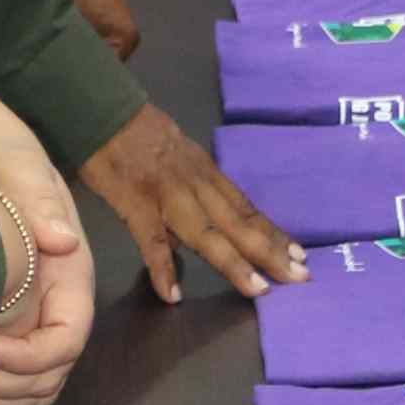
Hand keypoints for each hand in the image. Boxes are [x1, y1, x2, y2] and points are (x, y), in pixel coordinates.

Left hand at [0, 93, 95, 404]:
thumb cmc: (3, 162)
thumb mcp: (20, 172)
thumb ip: (40, 203)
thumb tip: (62, 238)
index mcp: (71, 280)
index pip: (68, 341)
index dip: (28, 359)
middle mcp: (55, 312)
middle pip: (47, 379)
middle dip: (0, 386)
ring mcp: (29, 328)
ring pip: (24, 394)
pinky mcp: (1, 336)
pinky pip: (0, 389)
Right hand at [78, 103, 308, 302]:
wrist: (103, 111)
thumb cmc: (138, 136)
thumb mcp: (178, 158)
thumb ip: (191, 194)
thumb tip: (193, 237)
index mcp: (206, 175)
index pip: (247, 208)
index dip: (273, 233)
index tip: (301, 254)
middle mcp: (196, 185)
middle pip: (238, 222)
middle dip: (270, 251)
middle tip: (300, 277)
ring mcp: (167, 195)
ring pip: (206, 232)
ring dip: (233, 262)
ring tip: (258, 290)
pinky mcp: (135, 203)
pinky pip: (151, 240)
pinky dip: (162, 267)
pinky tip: (173, 294)